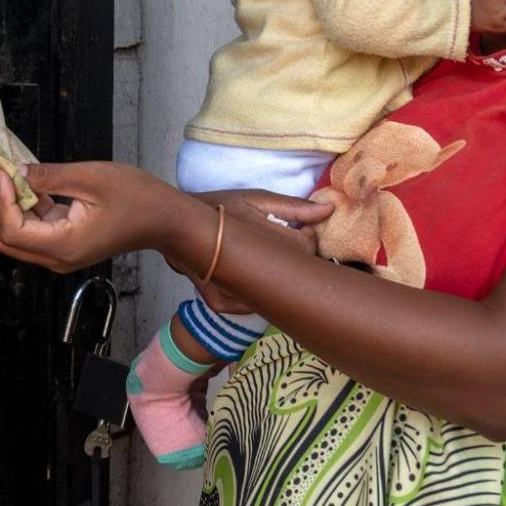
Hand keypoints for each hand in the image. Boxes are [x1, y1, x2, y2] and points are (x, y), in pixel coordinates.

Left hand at [0, 161, 195, 272]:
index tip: (0, 173)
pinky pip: (34, 229)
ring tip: (9, 173)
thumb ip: (50, 176)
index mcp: (64, 246)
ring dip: (8, 206)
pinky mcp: (65, 243)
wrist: (165, 220)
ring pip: (17, 236)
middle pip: (7, 240)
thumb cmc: (138, 199)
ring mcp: (61, 253)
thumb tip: (16, 172)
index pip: (12, 232)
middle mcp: (58, 257)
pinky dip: (25, 207)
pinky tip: (28, 182)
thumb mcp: (92, 178)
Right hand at [183, 189, 330, 311]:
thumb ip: (295, 207)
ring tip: (253, 258)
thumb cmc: (217, 207)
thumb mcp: (256, 200)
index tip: (285, 228)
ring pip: (272, 293)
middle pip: (294, 274)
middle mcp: (264, 274)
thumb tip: (330, 210)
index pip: (309, 248)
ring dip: (269, 279)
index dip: (301, 237)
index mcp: (279, 246)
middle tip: (268, 245)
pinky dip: (250, 294)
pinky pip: (249, 305)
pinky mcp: (224, 304)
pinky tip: (240, 277)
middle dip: (286, 260)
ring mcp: (242, 293)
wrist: (175, 225)